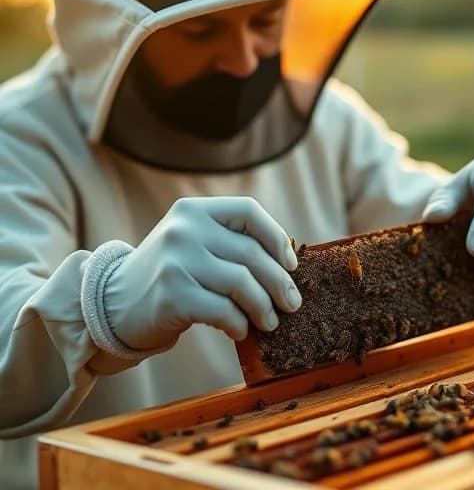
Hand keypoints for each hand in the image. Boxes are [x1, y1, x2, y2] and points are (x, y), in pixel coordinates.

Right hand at [101, 197, 300, 351]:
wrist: (112, 305)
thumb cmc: (170, 275)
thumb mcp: (193, 244)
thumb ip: (231, 243)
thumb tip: (288, 266)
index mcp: (193, 210)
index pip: (249, 211)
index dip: (277, 238)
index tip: (291, 265)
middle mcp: (184, 230)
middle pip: (252, 253)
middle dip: (279, 282)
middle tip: (292, 303)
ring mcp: (175, 262)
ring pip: (242, 284)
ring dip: (264, 308)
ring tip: (271, 322)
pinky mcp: (171, 295)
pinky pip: (224, 311)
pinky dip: (239, 324)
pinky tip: (240, 331)